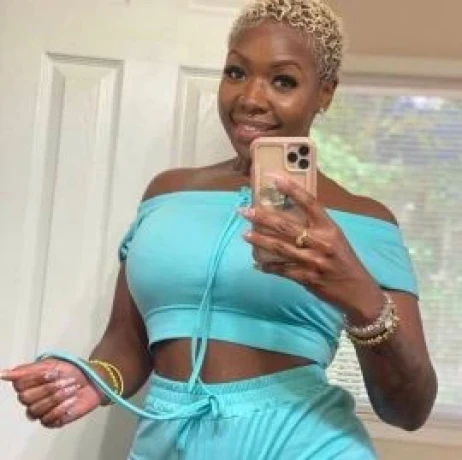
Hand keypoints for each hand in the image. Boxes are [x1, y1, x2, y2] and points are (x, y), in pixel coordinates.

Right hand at [1, 358, 103, 428]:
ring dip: (57, 397)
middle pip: (26, 398)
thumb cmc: (72, 370)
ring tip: (72, 388)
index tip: (54, 372)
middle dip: (49, 388)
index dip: (37, 379)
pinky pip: (47, 419)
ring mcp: (40, 411)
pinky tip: (72, 400)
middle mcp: (31, 399)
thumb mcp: (52, 364)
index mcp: (28, 384)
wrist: (93, 380)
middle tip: (66, 380)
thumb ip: (28, 370)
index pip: (19, 385)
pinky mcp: (51, 421)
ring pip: (36, 410)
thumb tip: (4, 373)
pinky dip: (61, 408)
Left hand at [240, 175, 382, 316]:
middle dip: (262, 217)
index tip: (273, 178)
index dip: (291, 189)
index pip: (309, 203)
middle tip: (245, 211)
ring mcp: (313, 261)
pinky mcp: (306, 278)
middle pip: (286, 226)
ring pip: (280, 248)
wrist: (357, 291)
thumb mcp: (335, 239)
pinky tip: (257, 264)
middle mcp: (321, 242)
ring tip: (245, 234)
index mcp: (329, 228)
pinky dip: (268, 267)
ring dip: (259, 240)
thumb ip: (315, 227)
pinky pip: (282, 270)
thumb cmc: (344, 261)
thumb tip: (287, 215)